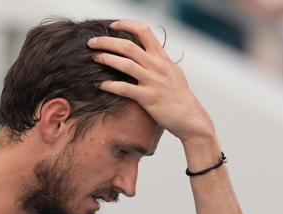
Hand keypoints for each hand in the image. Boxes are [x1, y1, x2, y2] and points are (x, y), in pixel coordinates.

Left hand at [88, 20, 214, 143]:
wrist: (191, 118)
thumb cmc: (180, 97)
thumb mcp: (173, 73)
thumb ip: (160, 62)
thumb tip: (150, 53)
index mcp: (162, 58)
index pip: (144, 31)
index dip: (127, 25)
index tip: (113, 26)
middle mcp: (158, 66)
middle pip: (128, 46)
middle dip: (107, 42)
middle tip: (91, 42)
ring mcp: (153, 81)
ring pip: (125, 64)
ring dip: (106, 59)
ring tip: (93, 58)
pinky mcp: (148, 98)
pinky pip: (124, 89)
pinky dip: (109, 85)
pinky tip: (99, 84)